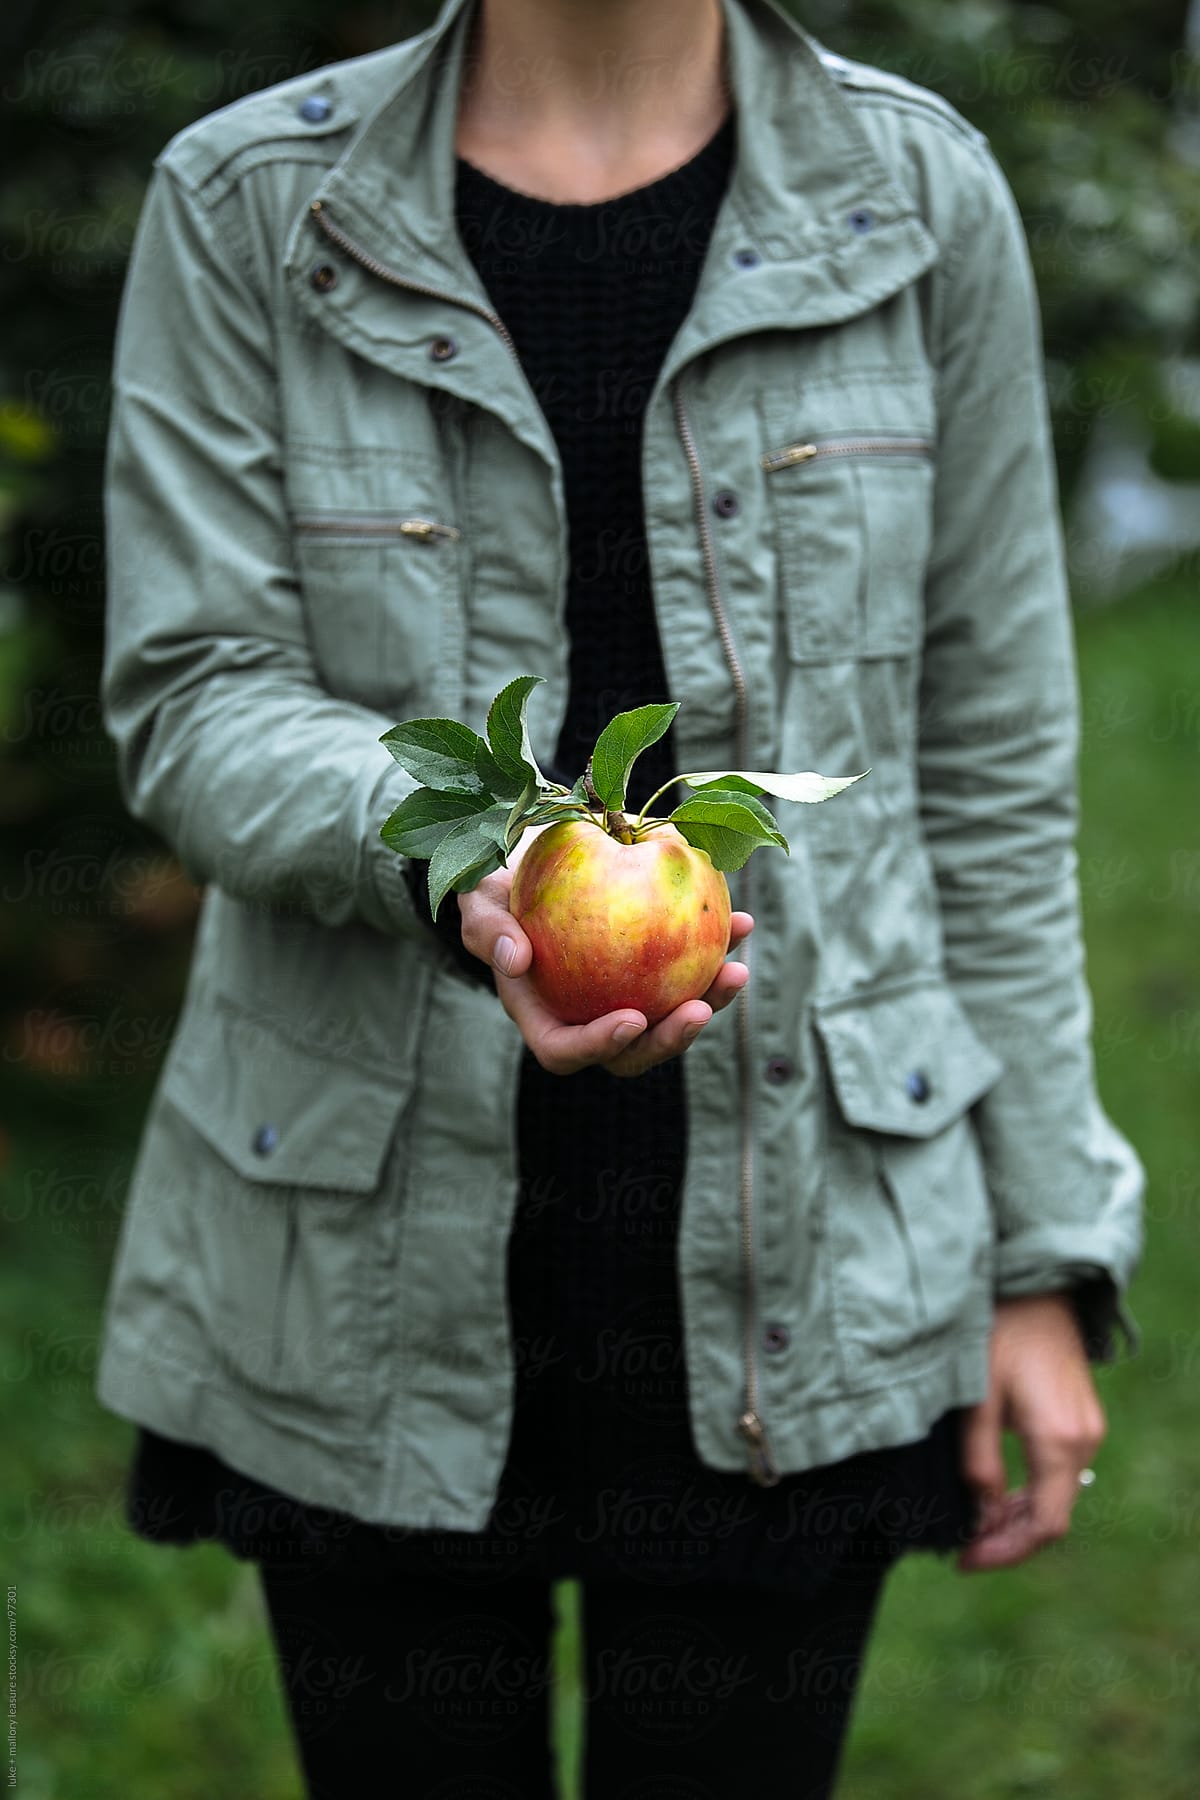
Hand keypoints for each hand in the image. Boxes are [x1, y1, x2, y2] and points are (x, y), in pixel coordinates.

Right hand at [456, 824, 751, 1076]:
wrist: (532, 864)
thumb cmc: (498, 890)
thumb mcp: (479, 902)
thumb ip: (488, 930)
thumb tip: (515, 960)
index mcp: (543, 1015)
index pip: (566, 1051)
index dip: (599, 1046)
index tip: (632, 1018)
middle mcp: (588, 1016)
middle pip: (632, 1051)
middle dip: (670, 1039)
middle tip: (699, 1008)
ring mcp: (626, 996)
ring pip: (672, 1016)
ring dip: (710, 1000)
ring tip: (736, 970)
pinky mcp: (655, 970)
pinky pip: (690, 968)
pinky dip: (718, 947)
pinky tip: (742, 921)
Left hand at [957, 1292, 1106, 1572]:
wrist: (1036, 1287)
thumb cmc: (999, 1333)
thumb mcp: (976, 1397)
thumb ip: (978, 1458)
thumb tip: (979, 1511)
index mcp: (1057, 1440)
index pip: (1044, 1525)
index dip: (1005, 1551)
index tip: (965, 1560)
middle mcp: (1083, 1440)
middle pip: (1053, 1518)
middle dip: (1008, 1539)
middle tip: (961, 1547)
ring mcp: (1088, 1429)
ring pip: (1057, 1496)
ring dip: (1018, 1516)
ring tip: (972, 1522)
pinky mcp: (1081, 1418)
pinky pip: (1060, 1473)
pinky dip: (1030, 1491)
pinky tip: (996, 1491)